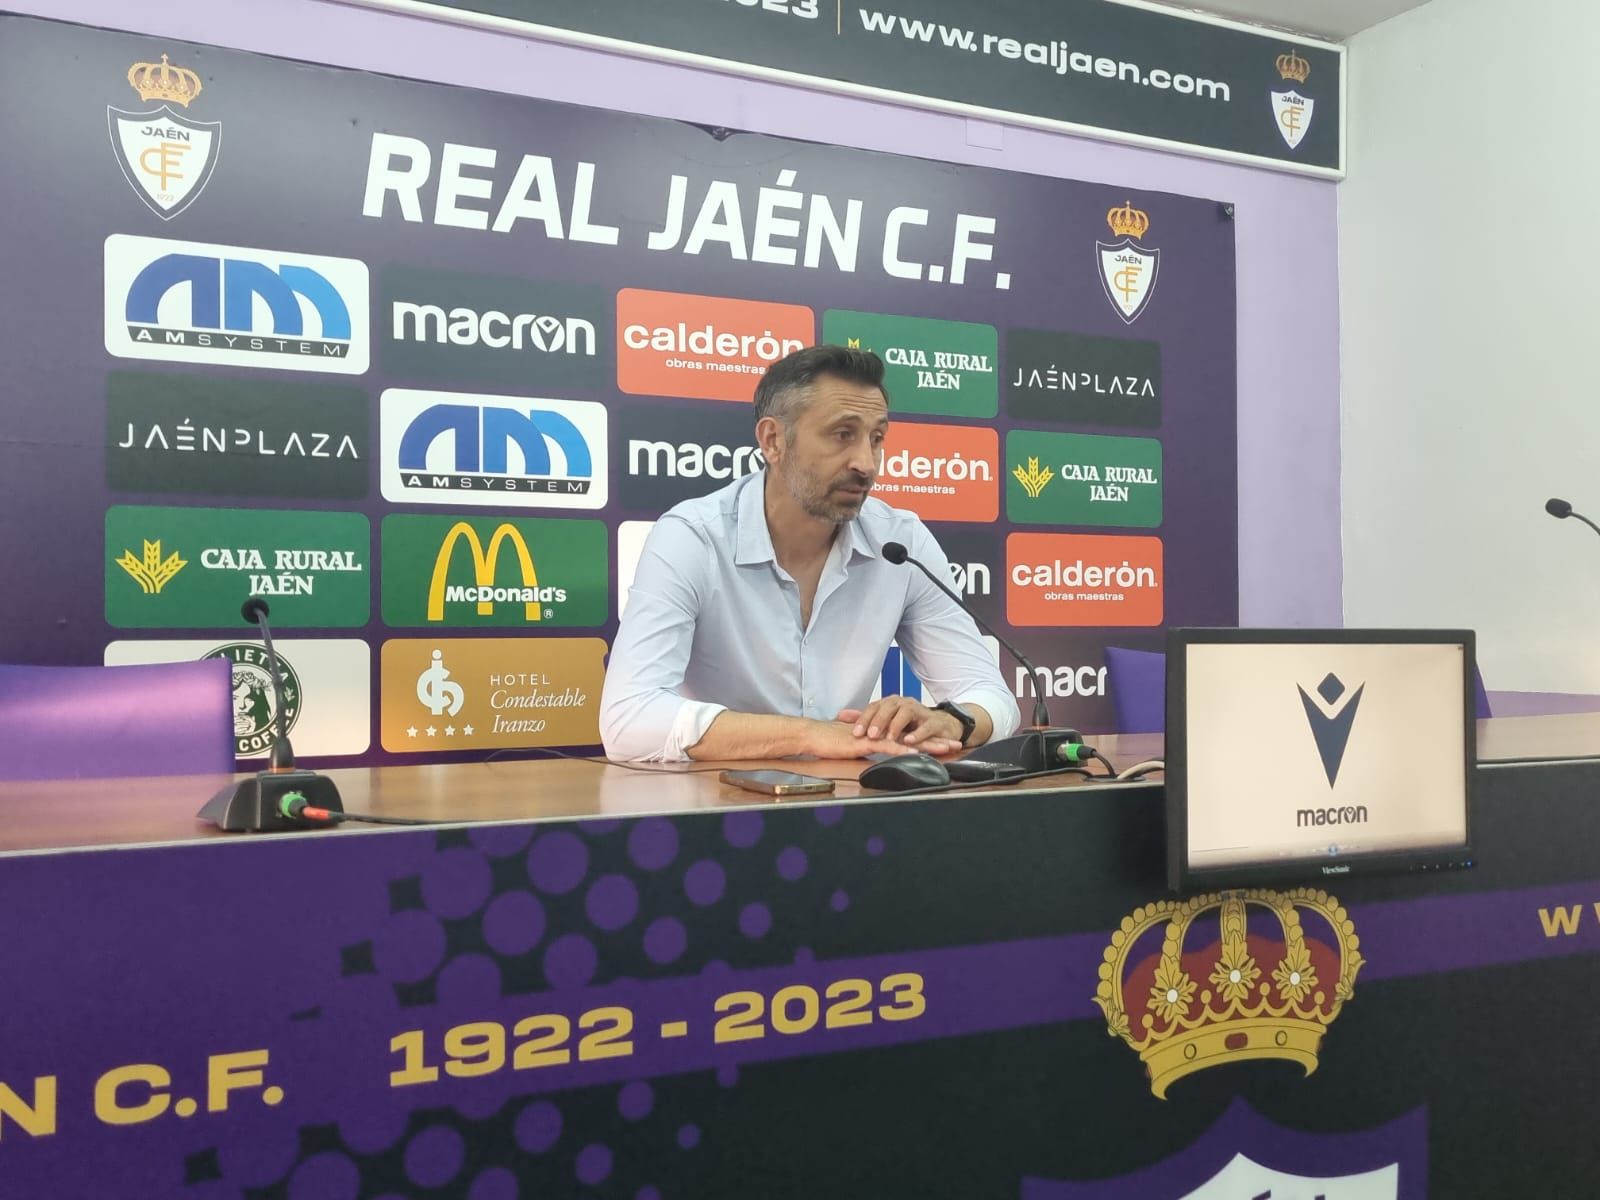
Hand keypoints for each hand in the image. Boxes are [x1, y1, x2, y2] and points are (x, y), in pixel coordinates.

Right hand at [805, 720, 958, 759]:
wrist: (814, 735)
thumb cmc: (831, 742)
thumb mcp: (856, 746)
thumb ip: (870, 747)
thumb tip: (880, 752)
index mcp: (882, 733)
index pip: (910, 737)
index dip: (928, 740)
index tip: (945, 744)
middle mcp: (883, 732)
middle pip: (915, 737)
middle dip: (936, 740)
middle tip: (956, 743)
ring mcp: (877, 736)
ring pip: (908, 740)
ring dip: (928, 744)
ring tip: (946, 747)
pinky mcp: (867, 742)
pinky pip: (889, 746)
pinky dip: (903, 749)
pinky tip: (916, 752)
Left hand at [836, 697, 963, 753]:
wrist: (939, 725)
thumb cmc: (911, 723)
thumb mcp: (885, 721)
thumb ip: (864, 717)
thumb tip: (841, 715)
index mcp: (890, 704)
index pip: (874, 707)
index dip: (864, 719)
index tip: (856, 733)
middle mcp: (904, 704)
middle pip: (888, 707)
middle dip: (878, 721)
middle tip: (871, 735)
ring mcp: (919, 712)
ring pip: (906, 713)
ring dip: (896, 726)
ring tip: (889, 738)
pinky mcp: (933, 722)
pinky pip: (926, 726)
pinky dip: (918, 733)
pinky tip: (909, 740)